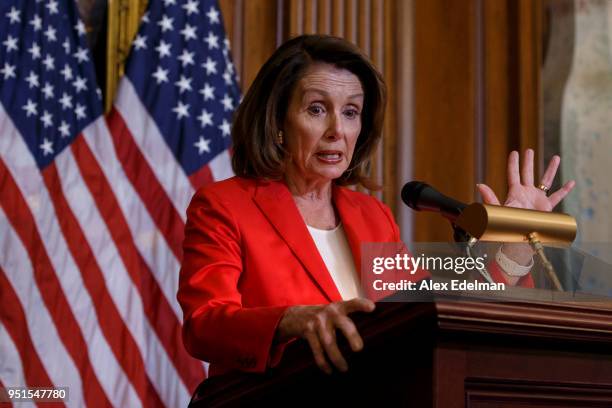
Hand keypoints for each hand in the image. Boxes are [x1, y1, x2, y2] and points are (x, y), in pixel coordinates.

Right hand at [275, 298, 374, 373]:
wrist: (294, 316)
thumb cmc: (323, 317)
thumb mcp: (334, 312)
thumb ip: (348, 318)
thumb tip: (372, 334)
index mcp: (339, 307)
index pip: (353, 303)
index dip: (362, 305)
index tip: (372, 308)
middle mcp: (329, 312)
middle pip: (343, 324)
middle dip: (351, 335)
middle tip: (358, 349)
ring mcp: (318, 321)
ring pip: (329, 342)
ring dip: (337, 358)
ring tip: (344, 369)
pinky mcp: (308, 331)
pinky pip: (317, 350)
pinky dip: (323, 362)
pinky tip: (329, 370)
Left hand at [476, 149, 575, 272]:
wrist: (519, 239)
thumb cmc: (506, 225)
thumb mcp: (497, 210)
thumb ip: (489, 198)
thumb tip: (479, 185)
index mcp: (514, 192)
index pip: (513, 174)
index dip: (513, 163)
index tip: (514, 152)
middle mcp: (526, 193)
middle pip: (528, 173)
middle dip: (528, 162)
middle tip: (529, 151)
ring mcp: (537, 199)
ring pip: (546, 180)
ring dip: (551, 169)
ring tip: (556, 157)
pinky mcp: (547, 207)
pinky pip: (558, 197)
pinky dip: (565, 190)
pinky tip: (571, 182)